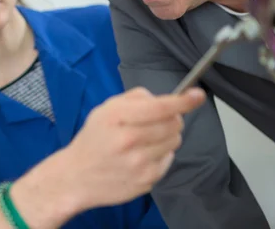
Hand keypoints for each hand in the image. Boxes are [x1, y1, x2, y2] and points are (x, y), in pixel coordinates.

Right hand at [60, 87, 205, 209]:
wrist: (77, 177)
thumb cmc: (93, 139)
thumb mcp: (104, 110)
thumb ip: (134, 99)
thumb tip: (161, 99)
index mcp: (117, 118)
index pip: (159, 107)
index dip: (182, 101)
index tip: (197, 95)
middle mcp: (129, 140)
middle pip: (173, 124)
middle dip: (171, 119)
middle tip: (156, 122)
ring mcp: (139, 163)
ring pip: (174, 141)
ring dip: (167, 137)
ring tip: (146, 140)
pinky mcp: (147, 181)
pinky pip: (168, 160)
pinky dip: (161, 155)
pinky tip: (142, 156)